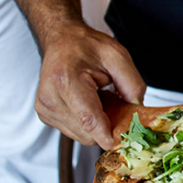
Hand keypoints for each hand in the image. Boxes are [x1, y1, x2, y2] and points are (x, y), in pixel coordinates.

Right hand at [36, 22, 146, 148]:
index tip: (120, 142)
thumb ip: (132, 85)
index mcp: (65, 80)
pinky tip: (88, 103)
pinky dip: (86, 123)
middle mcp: (50, 97)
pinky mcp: (45, 116)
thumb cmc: (87, 46)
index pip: (87, 118)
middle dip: (106, 125)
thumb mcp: (118, 57)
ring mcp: (45, 109)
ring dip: (96, 124)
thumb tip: (138, 113)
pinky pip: (74, 131)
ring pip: (81, 135)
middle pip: (86, 132)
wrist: (62, 40)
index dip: (106, 134)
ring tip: (98, 99)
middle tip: (115, 104)